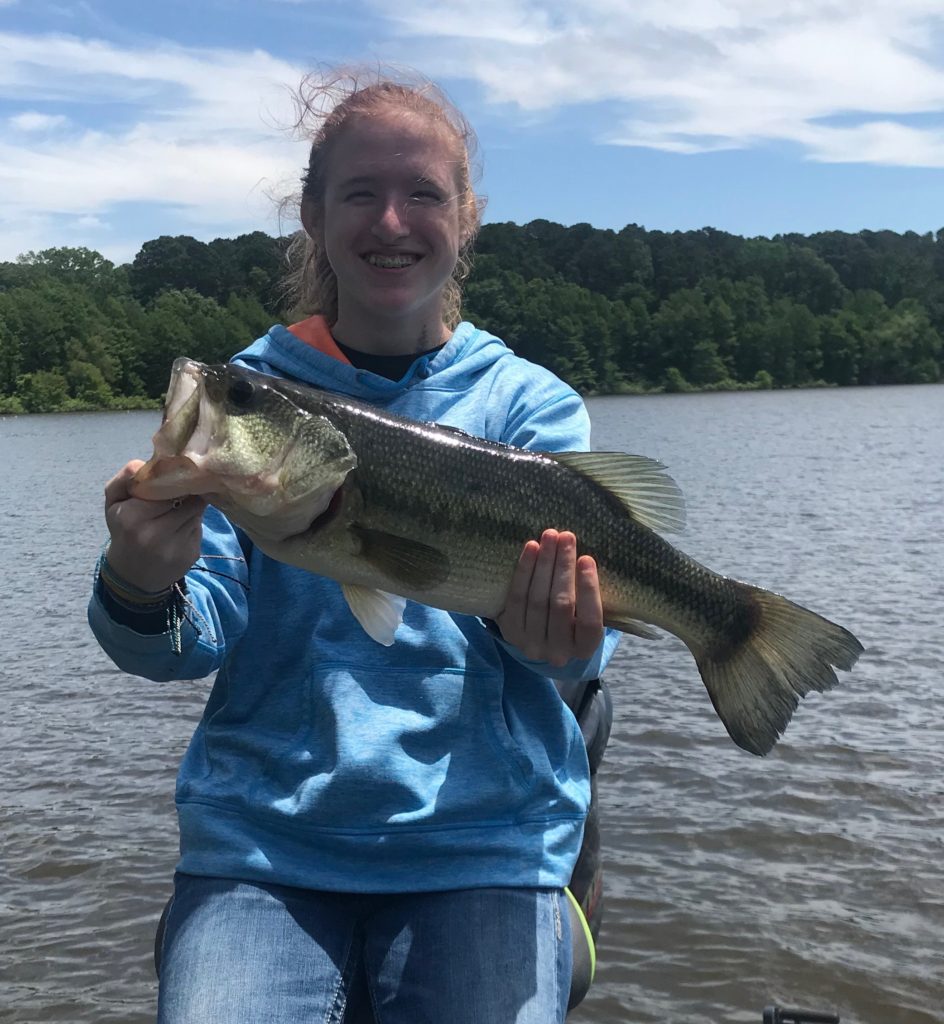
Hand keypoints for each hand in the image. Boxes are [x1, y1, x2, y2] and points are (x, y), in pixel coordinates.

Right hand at [103, 460, 205, 593]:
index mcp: (131, 517)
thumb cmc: (123, 530)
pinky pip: (199, 528)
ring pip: (196, 511)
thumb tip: (149, 462)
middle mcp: (153, 534)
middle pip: (188, 498)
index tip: (173, 479)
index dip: (174, 480)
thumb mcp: (114, 502)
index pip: (168, 486)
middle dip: (186, 493)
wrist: (132, 575)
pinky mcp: (191, 555)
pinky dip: (193, 524)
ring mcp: (174, 547)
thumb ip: (126, 477)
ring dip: (191, 508)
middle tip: (180, 493)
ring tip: (177, 512)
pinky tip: (180, 530)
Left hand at [495, 530, 603, 666]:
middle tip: (566, 537)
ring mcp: (531, 644)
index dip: (588, 589)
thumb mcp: (586, 613)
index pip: (589, 621)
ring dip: (544, 563)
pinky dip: (524, 569)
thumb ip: (589, 595)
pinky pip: (517, 597)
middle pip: (561, 604)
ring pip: (538, 599)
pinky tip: (531, 548)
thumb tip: (585, 556)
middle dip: (563, 567)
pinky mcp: (510, 632)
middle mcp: (558, 653)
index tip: (587, 558)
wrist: (540, 637)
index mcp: (584, 649)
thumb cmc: (573, 617)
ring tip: (549, 537)